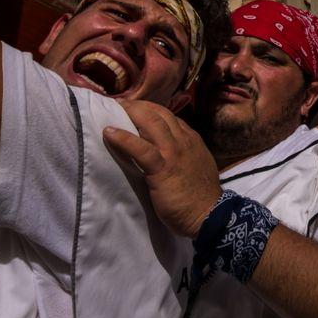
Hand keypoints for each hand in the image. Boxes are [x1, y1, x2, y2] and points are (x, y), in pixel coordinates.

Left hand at [103, 100, 221, 237]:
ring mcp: (173, 153)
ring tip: (113, 109)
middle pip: (159, 113)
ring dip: (130, 113)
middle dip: (138, 106)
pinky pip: (141, 148)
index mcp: (191, 139)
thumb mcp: (196, 163)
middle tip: (120, 103)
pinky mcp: (162, 168)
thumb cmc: (200, 194)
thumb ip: (184, 152)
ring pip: (151, 123)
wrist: (208, 214)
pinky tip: (109, 132)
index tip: (136, 109)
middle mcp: (183, 140)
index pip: (170, 117)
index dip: (151, 110)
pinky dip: (123, 138)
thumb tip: (167, 147)